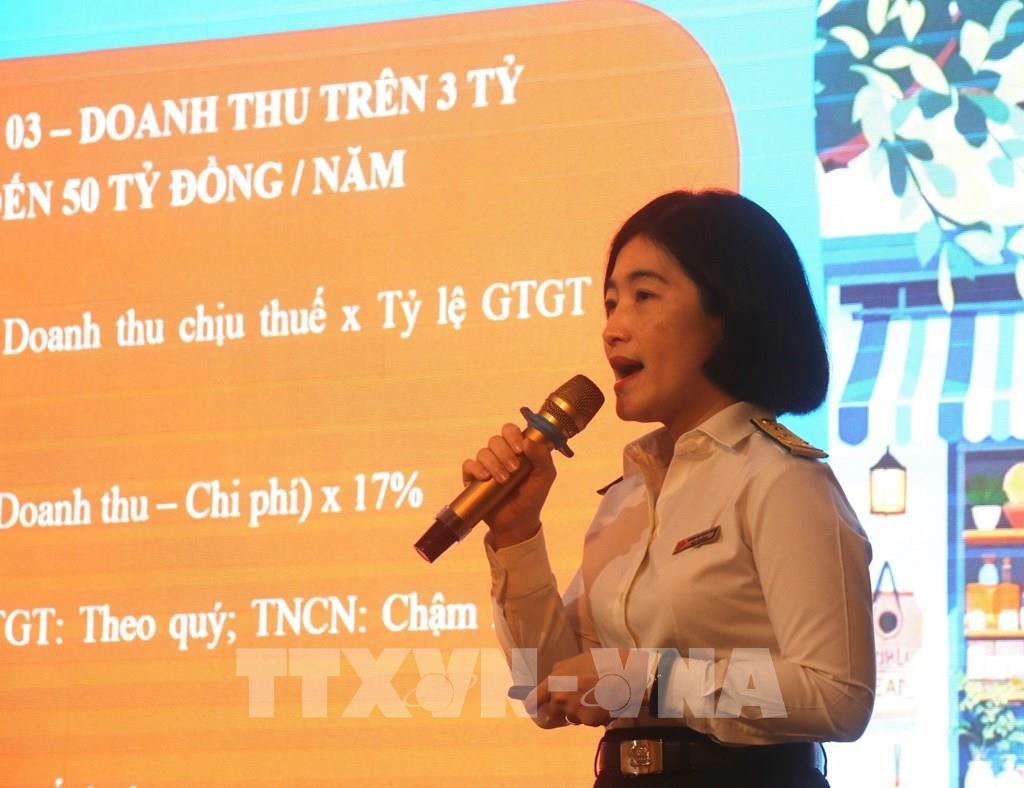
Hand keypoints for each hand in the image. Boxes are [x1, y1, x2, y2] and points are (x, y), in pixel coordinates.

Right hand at [461, 423, 556, 547]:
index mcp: (517, 449)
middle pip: (496, 440)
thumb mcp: (545, 476)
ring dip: (494, 463)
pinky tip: (485, 477)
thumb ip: (542, 457)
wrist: (518, 521)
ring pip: (483, 452)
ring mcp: (486, 465)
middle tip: (514, 469)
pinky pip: (469, 465)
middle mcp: (500, 454)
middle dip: (504, 453)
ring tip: (503, 480)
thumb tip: (528, 441)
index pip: (510, 431)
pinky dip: (476, 468)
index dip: (513, 435)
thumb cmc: (532, 496)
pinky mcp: (473, 478)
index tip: (520, 449)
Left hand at [528, 649, 649, 727]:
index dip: (532, 706)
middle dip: (561, 710)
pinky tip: (605, 704)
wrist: (630, 674)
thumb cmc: (605, 662)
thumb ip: (562, 673)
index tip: (533, 708)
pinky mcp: (589, 721)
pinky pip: (588, 722)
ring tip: (595, 699)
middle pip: (551, 714)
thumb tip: (554, 681)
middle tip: (576, 702)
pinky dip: (594, 717)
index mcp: (554, 680)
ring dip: (580, 713)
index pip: (532, 700)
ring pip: (572, 718)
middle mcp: (560, 698)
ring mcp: (574, 711)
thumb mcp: (578, 661)